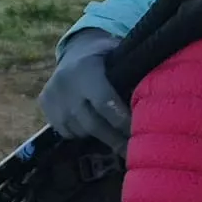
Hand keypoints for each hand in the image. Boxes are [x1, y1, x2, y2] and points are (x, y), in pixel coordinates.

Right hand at [38, 29, 129, 153]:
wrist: (75, 49)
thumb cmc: (108, 54)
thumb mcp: (120, 54)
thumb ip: (134, 70)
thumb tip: (158, 92)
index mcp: (87, 69)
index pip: (105, 102)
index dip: (121, 120)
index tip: (138, 134)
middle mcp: (65, 84)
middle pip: (91, 122)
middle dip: (113, 138)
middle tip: (131, 152)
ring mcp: (52, 96)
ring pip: (78, 130)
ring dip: (98, 136)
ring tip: (116, 140)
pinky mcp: (43, 104)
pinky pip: (65, 130)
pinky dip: (80, 133)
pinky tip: (95, 129)